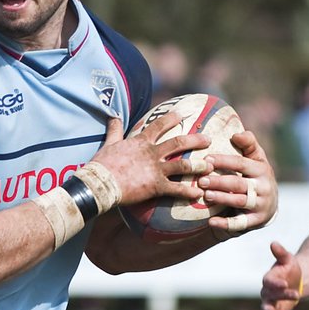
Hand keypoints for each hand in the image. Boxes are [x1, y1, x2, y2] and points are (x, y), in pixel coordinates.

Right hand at [92, 115, 208, 205]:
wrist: (99, 184)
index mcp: (141, 142)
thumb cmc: (101, 165)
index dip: (173, 118)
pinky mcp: (155, 186)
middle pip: (179, 142)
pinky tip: (198, 194)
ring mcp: (155, 169)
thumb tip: (113, 115)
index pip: (159, 125)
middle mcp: (152, 153)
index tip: (184, 114)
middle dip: (196, 140)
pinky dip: (188, 192)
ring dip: (198, 166)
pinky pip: (176, 189)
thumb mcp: (108, 144)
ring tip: (210, 167)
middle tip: (208, 139)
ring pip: (183, 165)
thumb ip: (114, 130)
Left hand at [201, 129, 278, 238]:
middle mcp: (263, 186)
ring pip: (239, 201)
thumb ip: (248, 145)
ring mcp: (260, 204)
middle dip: (220, 181)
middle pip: (239, 183)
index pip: (241, 163)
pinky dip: (226, 223)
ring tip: (206, 196)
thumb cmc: (254, 177)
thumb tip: (237, 133)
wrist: (267, 205)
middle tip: (201, 180)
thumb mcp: (255, 160)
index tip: (206, 159)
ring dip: (222, 198)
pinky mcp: (256, 221)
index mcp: (262, 169)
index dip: (224, 161)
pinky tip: (211, 222)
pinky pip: (240, 223)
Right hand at [251, 240, 302, 309]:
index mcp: (269, 278)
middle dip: (282, 295)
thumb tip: (273, 243)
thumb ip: (281, 253)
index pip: (271, 281)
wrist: (295, 281)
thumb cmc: (290, 269)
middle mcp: (266, 291)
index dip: (277, 282)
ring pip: (266, 306)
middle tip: (294, 295)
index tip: (285, 283)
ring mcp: (268, 302)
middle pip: (271, 294)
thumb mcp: (288, 260)